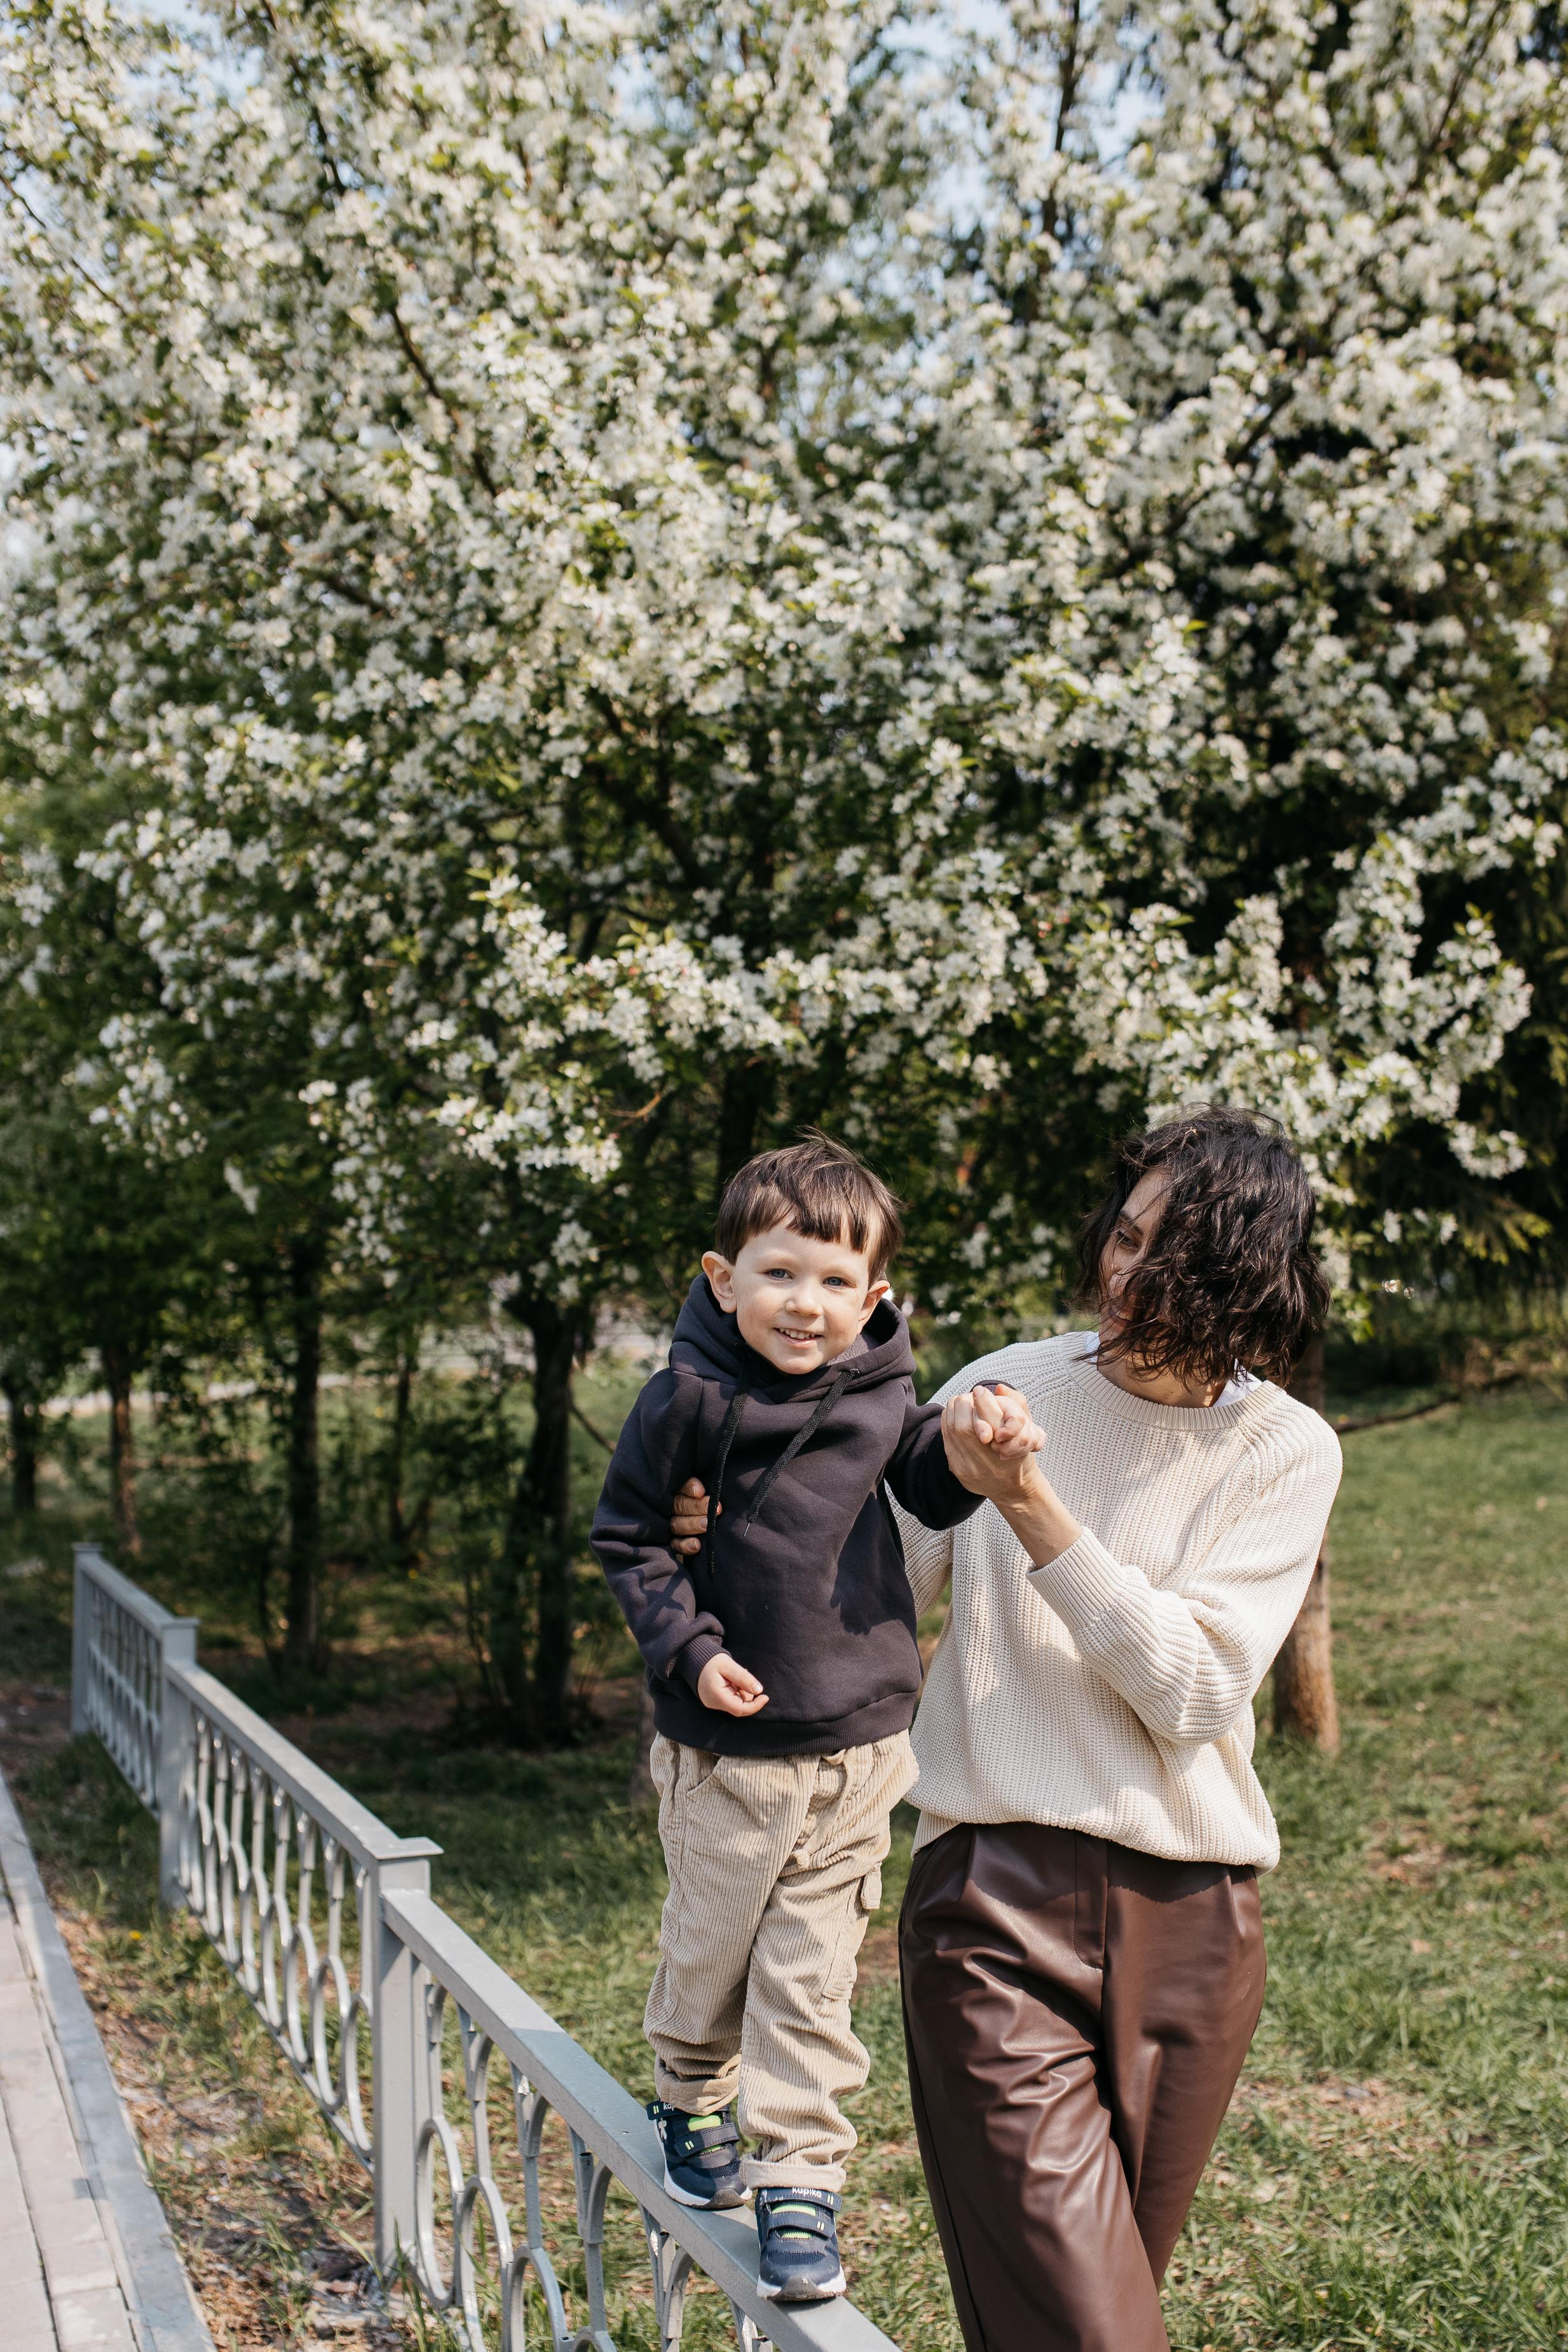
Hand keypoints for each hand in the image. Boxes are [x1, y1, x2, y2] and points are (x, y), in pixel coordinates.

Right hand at [672, 1475, 713, 1557]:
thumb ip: (710, 1485)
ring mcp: (670, 1524)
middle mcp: (671, 1507)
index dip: (689, 1487)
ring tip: (707, 1525)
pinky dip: (685, 1545)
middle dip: (696, 1506)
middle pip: (679, 1505)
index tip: (701, 1491)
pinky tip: (697, 1545)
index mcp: (678, 1490)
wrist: (713, 1528)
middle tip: (714, 1508)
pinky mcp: (673, 1541)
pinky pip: (675, 1544)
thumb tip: (717, 1481)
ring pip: (676, 1524)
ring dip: (692, 1524)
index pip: (680, 1486)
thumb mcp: (710, 1490)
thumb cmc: (713, 1502)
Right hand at [696, 1652, 768, 1716]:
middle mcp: (714, 1703)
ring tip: (736, 1676)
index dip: (755, 1705)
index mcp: (717, 1696)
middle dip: (747, 1694)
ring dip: (741, 1691)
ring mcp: (713, 1703)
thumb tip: (759, 1690)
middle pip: (739, 1707)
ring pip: (735, 1703)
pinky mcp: (714, 1700)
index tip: (765, 1696)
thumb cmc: (711, 1661)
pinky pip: (730, 1699)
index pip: (740, 1709)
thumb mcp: (729, 1666)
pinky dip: (735, 1691)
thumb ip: (744, 1678)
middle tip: (744, 1676)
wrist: (694, 1658)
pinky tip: (732, 1680)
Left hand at [942, 1384, 1048, 1501]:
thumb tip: (998, 1388)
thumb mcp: (1031, 1429)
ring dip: (954, 1410)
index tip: (979, 1391)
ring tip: (962, 1403)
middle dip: (963, 1404)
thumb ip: (1018, 1404)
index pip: (986, 1420)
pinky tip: (956, 1416)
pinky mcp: (957, 1469)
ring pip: (951, 1430)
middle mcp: (987, 1463)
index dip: (980, 1401)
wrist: (1011, 1487)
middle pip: (963, 1426)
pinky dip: (948, 1422)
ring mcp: (969, 1468)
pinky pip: (946, 1439)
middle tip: (969, 1397)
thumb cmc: (1021, 1452)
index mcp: (1006, 1452)